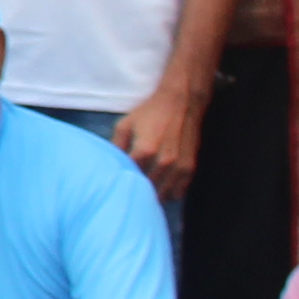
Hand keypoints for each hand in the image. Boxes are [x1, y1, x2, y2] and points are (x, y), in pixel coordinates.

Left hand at [108, 88, 201, 207]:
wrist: (181, 103)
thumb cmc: (150, 113)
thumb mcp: (125, 125)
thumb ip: (115, 147)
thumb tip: (108, 165)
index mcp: (145, 150)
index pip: (129, 177)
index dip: (123, 180)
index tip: (117, 182)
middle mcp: (163, 161)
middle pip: (147, 188)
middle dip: (137, 190)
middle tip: (130, 191)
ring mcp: (179, 166)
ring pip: (163, 194)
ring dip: (153, 195)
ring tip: (145, 193)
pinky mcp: (190, 168)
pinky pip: (179, 191)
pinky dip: (169, 194)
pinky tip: (161, 190)